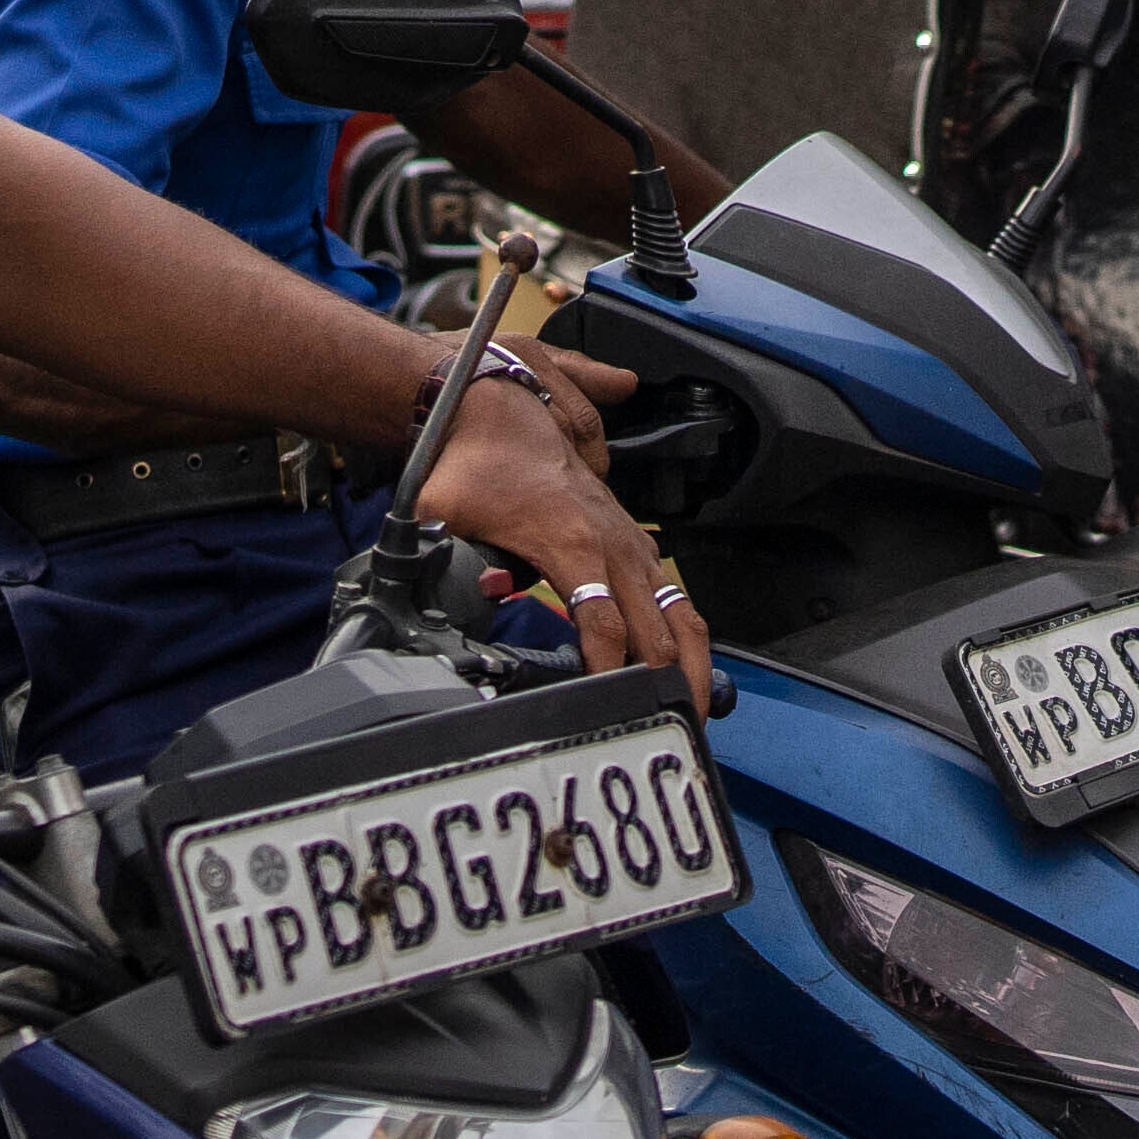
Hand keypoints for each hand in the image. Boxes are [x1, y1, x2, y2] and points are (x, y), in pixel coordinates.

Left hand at [430, 402, 715, 711]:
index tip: (608, 705)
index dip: (608, 672)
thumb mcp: (444, 511)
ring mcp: (629, 542)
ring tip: (694, 708)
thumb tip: (480, 596)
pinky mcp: (633, 539)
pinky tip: (685, 665)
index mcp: (572, 544)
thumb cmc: (473, 464)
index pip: (603, 625)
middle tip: (666, 728)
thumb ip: (449, 556)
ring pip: (679, 612)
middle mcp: (612, 545)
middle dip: (663, 683)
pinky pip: (674, 592)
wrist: (499, 410)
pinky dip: (684, 632)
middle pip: (654, 630)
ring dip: (690, 662)